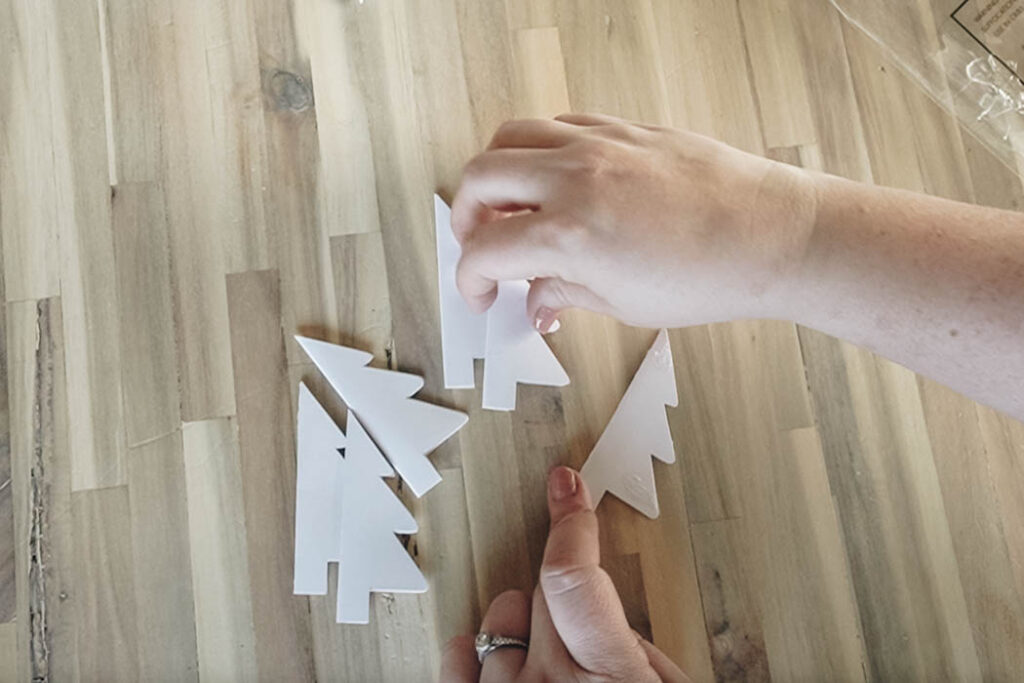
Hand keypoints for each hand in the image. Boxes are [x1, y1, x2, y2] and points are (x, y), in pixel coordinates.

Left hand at [439, 467, 688, 681]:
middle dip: (564, 592)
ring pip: (500, 621)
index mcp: (606, 674)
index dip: (570, 521)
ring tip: (547, 652)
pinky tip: (486, 650)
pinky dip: (472, 651)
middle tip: (589, 624)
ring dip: (525, 623)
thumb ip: (642, 653)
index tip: (567, 486)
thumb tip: (618, 630)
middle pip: (542, 592)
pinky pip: (457, 667)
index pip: (573, 574)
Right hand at [451, 113, 817, 330]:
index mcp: (567, 233)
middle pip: (479, 179)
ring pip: (511, 136)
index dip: (470, 280)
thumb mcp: (624, 304)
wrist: (772, 235)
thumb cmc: (711, 274)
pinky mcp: (624, 128)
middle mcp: (574, 178)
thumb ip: (565, 293)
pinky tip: (558, 181)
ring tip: (511, 207)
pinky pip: (559, 123)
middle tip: (483, 247)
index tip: (481, 293)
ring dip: (496, 173)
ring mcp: (598, 145)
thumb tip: (538, 299)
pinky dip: (541, 149)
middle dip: (467, 219)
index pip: (484, 251)